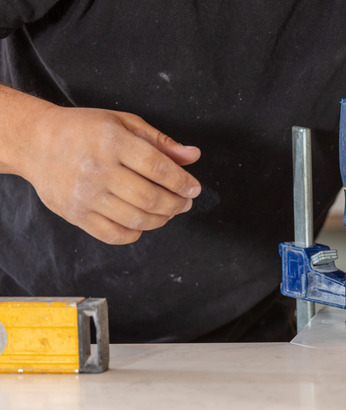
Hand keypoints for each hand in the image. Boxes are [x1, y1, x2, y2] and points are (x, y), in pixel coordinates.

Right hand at [21, 106, 200, 243]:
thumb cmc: (85, 130)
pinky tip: (142, 222)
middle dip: (177, 204)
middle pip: (151, 198)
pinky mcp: (76, 215)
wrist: (36, 142)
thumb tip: (193, 156)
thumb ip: (161, 141)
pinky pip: (114, 235)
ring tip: (168, 212)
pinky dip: (136, 233)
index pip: (158, 168)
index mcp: (112, 141)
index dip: (182, 182)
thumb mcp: (124, 123)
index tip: (194, 189)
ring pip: (136, 219)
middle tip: (184, 202)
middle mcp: (98, 169)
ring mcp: (85, 195)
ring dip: (161, 219)